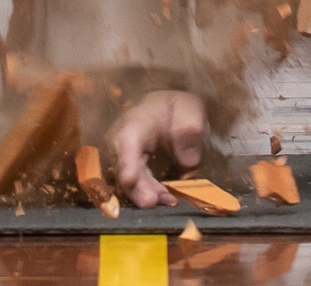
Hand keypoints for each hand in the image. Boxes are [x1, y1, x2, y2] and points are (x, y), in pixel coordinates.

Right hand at [106, 90, 206, 208]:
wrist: (162, 111)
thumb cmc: (175, 109)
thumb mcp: (189, 108)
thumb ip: (189, 126)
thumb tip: (189, 159)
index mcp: (136, 121)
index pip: (127, 140)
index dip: (127, 162)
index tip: (129, 180)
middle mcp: (121, 141)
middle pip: (122, 167)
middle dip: (135, 187)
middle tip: (151, 202)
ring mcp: (121, 158)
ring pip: (126, 182)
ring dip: (143, 195)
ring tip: (168, 201)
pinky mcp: (126, 172)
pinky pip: (133, 187)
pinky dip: (148, 195)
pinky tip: (165, 199)